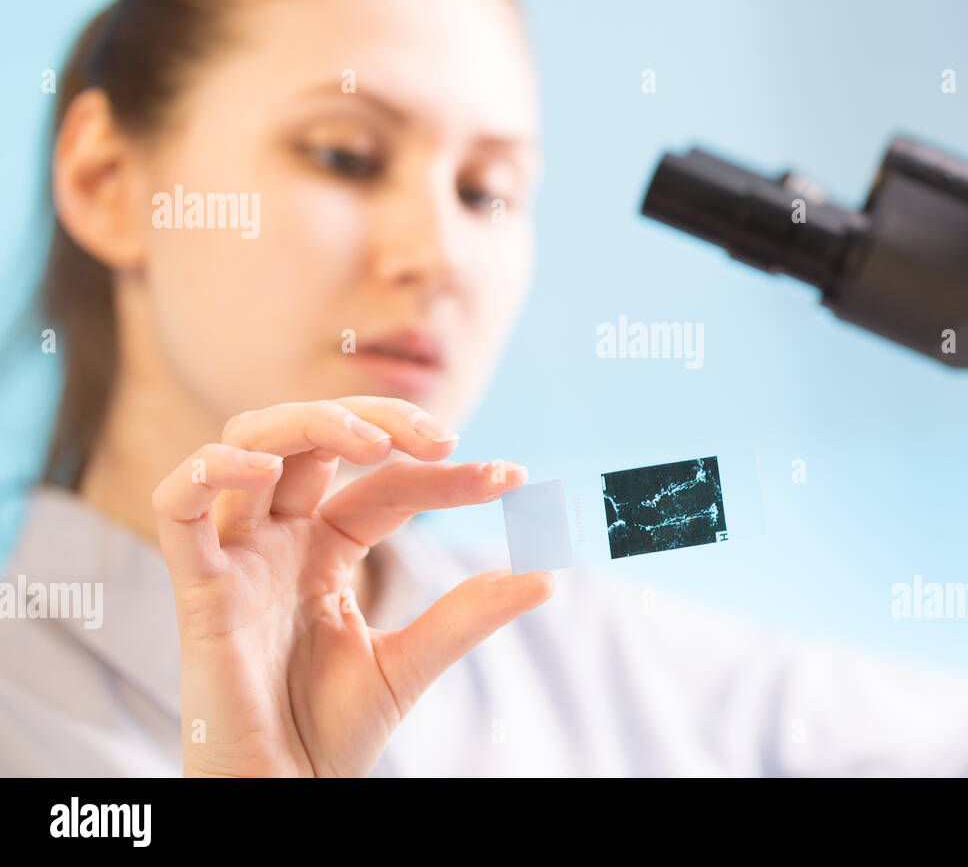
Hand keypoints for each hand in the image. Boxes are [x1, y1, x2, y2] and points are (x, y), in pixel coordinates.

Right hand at [150, 396, 551, 776]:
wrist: (280, 794)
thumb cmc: (330, 732)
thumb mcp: (411, 662)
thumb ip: (468, 614)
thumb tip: (546, 576)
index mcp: (325, 548)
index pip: (385, 484)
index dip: (446, 475)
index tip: (512, 480)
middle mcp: (279, 538)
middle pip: (313, 436)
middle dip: (377, 419)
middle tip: (443, 439)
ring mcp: (237, 557)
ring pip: (249, 444)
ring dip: (310, 422)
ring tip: (375, 443)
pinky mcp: (198, 589)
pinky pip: (176, 507)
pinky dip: (210, 470)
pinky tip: (263, 465)